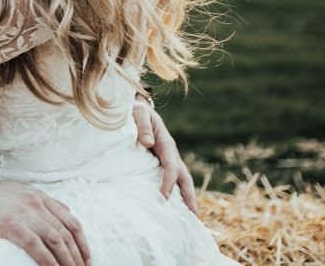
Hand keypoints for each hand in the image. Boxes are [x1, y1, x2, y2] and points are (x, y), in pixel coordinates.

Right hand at [0, 176, 90, 265]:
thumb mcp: (19, 191)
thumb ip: (41, 201)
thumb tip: (65, 209)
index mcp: (39, 196)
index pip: (70, 220)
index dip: (83, 242)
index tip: (87, 258)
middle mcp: (35, 203)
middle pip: (66, 232)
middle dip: (78, 256)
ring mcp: (23, 213)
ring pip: (56, 240)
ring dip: (67, 261)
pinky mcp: (10, 225)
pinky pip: (36, 246)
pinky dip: (49, 261)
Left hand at [132, 96, 196, 214]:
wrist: (137, 108)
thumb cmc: (136, 111)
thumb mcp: (139, 112)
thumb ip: (143, 125)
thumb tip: (147, 143)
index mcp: (166, 143)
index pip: (171, 166)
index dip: (168, 182)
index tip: (163, 197)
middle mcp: (170, 154)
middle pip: (184, 178)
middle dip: (189, 198)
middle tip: (192, 219)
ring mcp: (166, 160)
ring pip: (180, 182)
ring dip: (185, 200)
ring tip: (187, 222)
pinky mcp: (159, 164)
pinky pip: (168, 180)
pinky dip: (173, 195)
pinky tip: (169, 210)